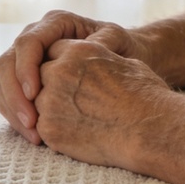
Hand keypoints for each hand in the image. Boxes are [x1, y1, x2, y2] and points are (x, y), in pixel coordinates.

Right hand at [0, 10, 142, 144]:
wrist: (125, 60)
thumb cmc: (124, 49)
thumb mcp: (119, 40)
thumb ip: (104, 41)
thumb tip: (86, 47)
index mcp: (56, 23)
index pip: (28, 42)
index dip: (25, 68)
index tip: (34, 94)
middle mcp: (36, 37)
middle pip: (7, 62)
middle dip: (14, 94)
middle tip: (31, 122)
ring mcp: (28, 60)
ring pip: (3, 82)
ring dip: (13, 109)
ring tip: (34, 134)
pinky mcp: (27, 81)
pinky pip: (9, 97)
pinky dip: (16, 117)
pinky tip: (35, 135)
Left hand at [34, 38, 179, 169]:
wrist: (148, 130)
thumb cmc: (145, 96)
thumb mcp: (124, 63)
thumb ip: (99, 60)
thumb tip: (96, 66)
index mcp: (79, 50)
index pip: (53, 51)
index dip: (60, 65)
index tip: (70, 78)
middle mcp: (60, 71)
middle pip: (39, 74)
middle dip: (48, 85)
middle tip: (69, 100)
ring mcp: (51, 101)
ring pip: (36, 101)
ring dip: (47, 108)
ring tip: (73, 118)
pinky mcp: (49, 129)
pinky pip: (40, 126)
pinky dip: (51, 130)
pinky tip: (72, 133)